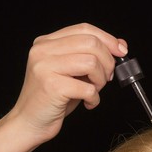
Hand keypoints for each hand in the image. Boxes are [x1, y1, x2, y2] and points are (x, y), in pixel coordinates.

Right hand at [9, 23, 127, 143]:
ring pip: (91, 62)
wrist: (29, 122)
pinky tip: (88, 103)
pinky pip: (88, 88)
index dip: (108, 39)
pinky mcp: (51, 86)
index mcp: (47, 43)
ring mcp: (45, 67)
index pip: (84, 29)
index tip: (122, 51)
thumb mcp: (74, 71)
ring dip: (101, 81)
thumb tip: (120, 44)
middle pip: (91, 43)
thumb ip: (91, 55)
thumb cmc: (54, 98)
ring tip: (94, 91)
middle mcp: (43, 50)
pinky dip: (94, 98)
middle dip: (107, 62)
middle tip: (106, 78)